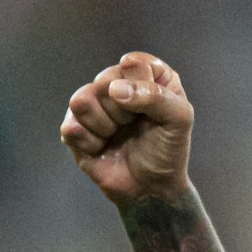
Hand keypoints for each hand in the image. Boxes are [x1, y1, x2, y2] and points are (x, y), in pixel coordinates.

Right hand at [59, 51, 193, 204]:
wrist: (152, 189)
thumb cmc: (168, 150)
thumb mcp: (179, 119)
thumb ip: (156, 95)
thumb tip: (114, 90)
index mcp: (145, 75)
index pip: (132, 63)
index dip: (141, 88)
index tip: (154, 110)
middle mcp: (117, 83)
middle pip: (104, 81)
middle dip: (123, 111)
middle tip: (134, 126)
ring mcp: (93, 105)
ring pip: (81, 100)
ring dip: (104, 125)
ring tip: (117, 135)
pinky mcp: (75, 127)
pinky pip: (71, 126)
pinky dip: (91, 143)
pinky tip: (103, 148)